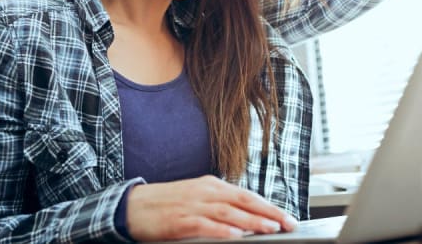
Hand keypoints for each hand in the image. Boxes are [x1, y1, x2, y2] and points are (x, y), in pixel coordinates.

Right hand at [126, 175, 297, 240]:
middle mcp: (206, 192)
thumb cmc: (167, 204)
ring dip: (251, 221)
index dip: (269, 206)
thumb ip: (220, 204)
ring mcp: (193, 205)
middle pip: (244, 201)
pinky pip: (205, 225)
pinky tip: (236, 236)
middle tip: (288, 223)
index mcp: (212, 185)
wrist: (133, 206)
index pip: (247, 195)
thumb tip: (247, 217)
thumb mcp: (197, 197)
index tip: (287, 217)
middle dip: (269, 212)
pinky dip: (222, 230)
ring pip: (229, 212)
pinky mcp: (180, 221)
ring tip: (270, 228)